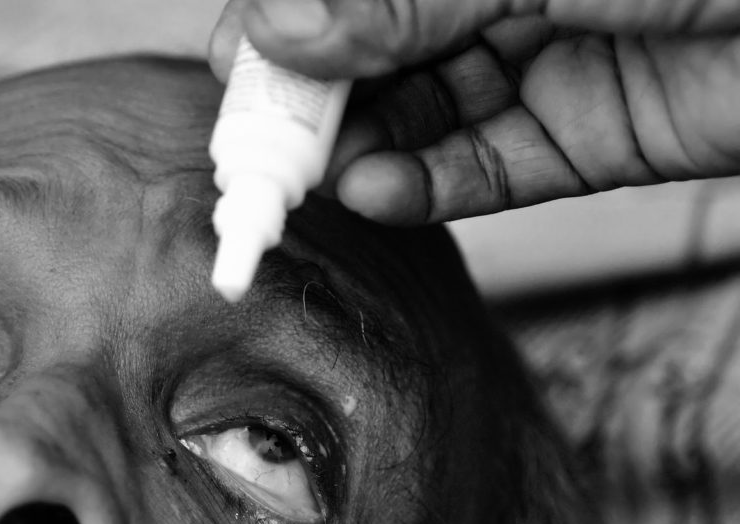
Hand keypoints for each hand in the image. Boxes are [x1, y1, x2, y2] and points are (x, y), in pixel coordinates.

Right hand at [210, 0, 739, 224]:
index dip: (290, 23)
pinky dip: (432, 184)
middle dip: (318, 98)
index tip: (238, 72)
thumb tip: (278, 26)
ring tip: (317, 181)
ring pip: (427, 107)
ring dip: (365, 147)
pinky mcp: (593, 126)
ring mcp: (550, 49)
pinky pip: (492, 162)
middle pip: (383, 43)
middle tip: (263, 152)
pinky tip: (378, 192)